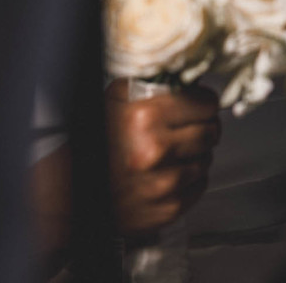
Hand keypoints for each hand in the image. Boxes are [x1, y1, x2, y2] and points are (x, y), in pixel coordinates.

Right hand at [106, 80, 220, 236]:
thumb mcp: (117, 98)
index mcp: (145, 117)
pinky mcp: (168, 208)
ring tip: (171, 152)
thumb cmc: (97, 141)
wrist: (74, 189)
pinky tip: (169, 173)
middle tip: (186, 128)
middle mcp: (156, 150)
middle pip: (211, 131)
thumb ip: (154, 83)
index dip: (203, 103)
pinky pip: (199, 186)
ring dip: (195, 154)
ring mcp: (164, 183)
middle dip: (203, 127)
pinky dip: (190, 179)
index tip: (198, 104)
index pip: (206, 104)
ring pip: (206, 159)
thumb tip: (190, 78)